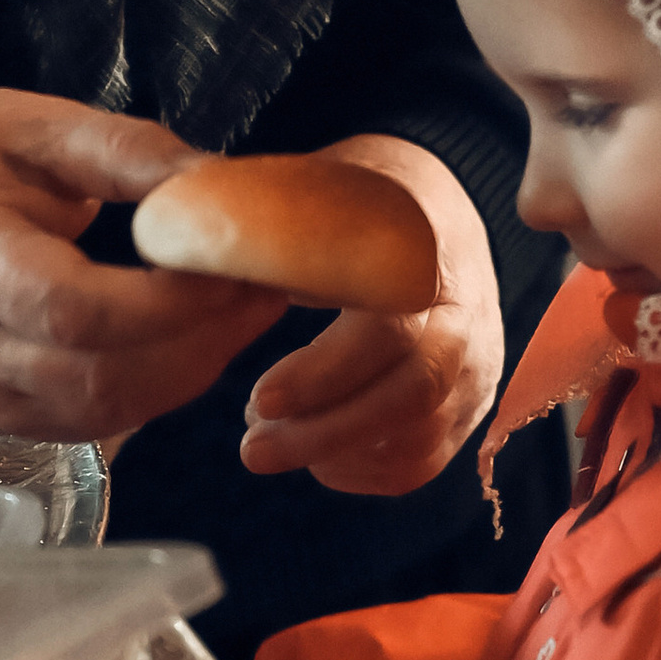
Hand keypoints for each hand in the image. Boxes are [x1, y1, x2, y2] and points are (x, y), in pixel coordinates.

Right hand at [0, 89, 281, 443]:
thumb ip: (129, 151)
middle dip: (199, 339)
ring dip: (193, 367)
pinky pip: (98, 421)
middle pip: (99, 375)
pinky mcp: (2, 420)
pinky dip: (161, 385)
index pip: (71, 309)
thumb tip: (221, 184)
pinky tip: (200, 337)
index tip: (236, 266)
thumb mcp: (37, 123)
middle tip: (268, 284)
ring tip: (246, 306)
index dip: (164, 301)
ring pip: (108, 410)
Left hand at [239, 136, 502, 497]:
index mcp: (431, 262)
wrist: (437, 210)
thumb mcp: (320, 189)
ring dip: (339, 452)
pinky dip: (367, 470)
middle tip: (251, 447)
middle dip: (326, 430)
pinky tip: (318, 456)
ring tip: (269, 443)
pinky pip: (423, 460)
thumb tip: (184, 241)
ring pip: (419, 436)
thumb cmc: (361, 200)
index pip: (389, 330)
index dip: (324, 372)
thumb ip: (268, 220)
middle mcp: (468, 321)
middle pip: (413, 395)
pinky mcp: (467, 407)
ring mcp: (476, 370)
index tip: (258, 398)